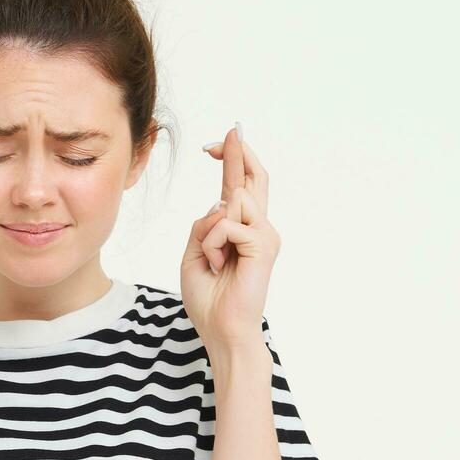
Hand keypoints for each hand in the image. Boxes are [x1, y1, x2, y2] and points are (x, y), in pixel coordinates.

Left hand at [179, 123, 275, 354]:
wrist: (222, 330)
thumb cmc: (209, 298)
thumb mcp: (194, 253)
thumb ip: (203, 225)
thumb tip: (221, 203)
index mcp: (241, 230)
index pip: (239, 186)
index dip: (232, 160)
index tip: (219, 142)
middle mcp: (259, 227)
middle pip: (253, 179)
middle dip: (239, 153)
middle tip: (231, 129)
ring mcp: (264, 234)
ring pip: (230, 202)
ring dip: (209, 232)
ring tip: (215, 260)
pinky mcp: (264, 244)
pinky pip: (226, 225)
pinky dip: (213, 244)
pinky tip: (220, 265)